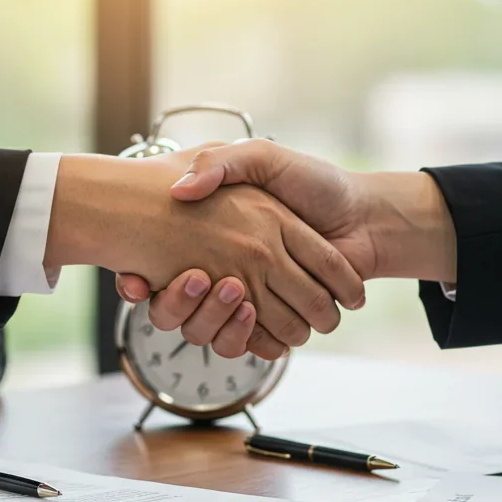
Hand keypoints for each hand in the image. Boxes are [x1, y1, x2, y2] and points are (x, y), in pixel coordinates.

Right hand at [116, 139, 455, 354]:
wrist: (365, 216)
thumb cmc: (317, 183)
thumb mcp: (263, 157)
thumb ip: (223, 163)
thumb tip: (180, 190)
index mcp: (216, 236)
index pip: (160, 266)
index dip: (141, 277)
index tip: (136, 277)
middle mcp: (228, 270)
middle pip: (180, 305)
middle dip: (178, 301)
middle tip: (196, 277)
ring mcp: (251, 297)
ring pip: (209, 329)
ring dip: (213, 318)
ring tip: (231, 290)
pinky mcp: (274, 320)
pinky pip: (245, 344)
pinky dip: (245, 338)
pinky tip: (249, 313)